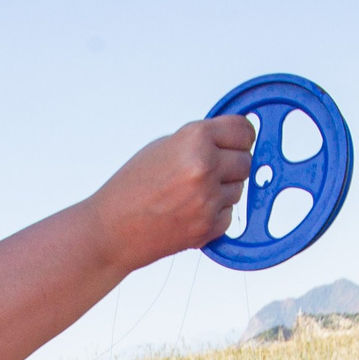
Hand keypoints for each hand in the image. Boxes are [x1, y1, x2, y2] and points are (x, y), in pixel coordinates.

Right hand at [87, 116, 253, 271]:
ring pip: (239, 189)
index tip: (240, 141)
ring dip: (222, 190)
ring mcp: (209, 199)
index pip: (243, 130)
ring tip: (190, 193)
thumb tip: (227, 143)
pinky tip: (189, 211)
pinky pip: (229, 214)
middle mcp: (205, 167)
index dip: (242, 136)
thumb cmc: (131, 189)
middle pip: (246, 161)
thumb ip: (199, 141)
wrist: (113, 229)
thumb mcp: (164, 147)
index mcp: (195, 139)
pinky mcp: (210, 226)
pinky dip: (215, 213)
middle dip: (231, 165)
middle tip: (208, 171)